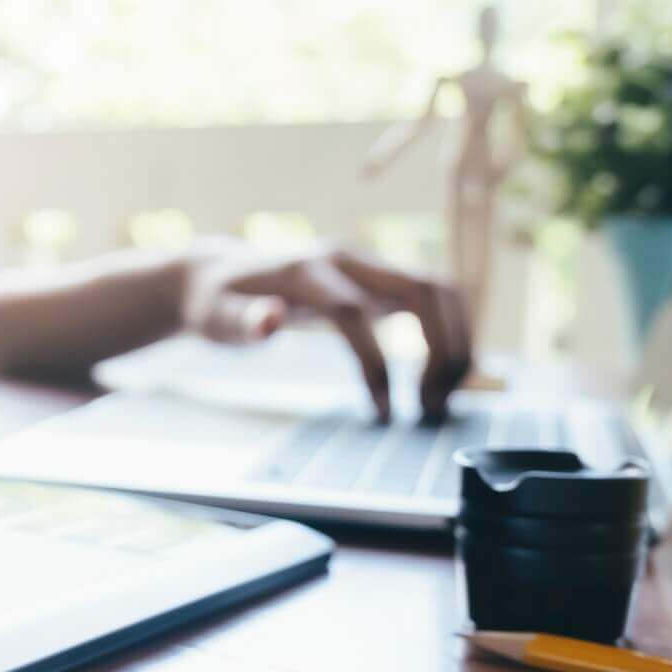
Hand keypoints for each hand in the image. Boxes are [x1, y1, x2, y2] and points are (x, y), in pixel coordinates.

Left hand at [182, 243, 472, 422]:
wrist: (221, 272)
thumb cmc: (216, 302)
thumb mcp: (214, 316)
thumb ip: (240, 321)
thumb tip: (269, 321)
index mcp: (305, 270)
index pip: (352, 311)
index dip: (373, 363)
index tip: (382, 413)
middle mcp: (346, 259)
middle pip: (422, 288)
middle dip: (441, 348)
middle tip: (431, 407)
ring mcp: (368, 265)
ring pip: (441, 289)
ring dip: (457, 342)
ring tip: (440, 398)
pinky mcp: (380, 280)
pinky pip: (435, 298)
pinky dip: (451, 336)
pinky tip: (439, 380)